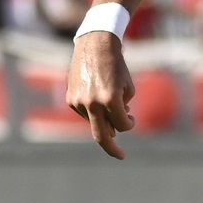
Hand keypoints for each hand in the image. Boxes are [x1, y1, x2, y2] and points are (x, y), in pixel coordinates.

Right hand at [65, 33, 135, 158]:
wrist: (94, 47)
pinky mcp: (70, 99)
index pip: (122, 125)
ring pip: (95, 122)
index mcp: (109, 99)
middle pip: (102, 136)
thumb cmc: (116, 66)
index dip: (129, 124)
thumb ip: (123, 108)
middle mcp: (91, 103)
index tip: (132, 120)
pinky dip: (95, 110)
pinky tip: (98, 93)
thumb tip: (114, 127)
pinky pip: (85, 113)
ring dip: (105, 119)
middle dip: (112, 148)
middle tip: (121, 156)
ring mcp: (78, 102)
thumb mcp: (127, 87)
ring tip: (111, 100)